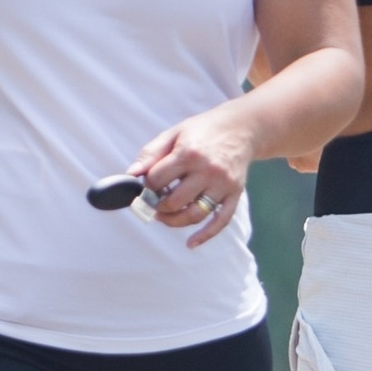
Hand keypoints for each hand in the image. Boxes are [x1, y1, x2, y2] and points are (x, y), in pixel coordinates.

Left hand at [128, 105, 256, 250]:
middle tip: (154, 202)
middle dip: (158, 206)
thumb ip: (150, 154)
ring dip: (174, 221)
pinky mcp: (235, 193)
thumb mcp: (173, 134)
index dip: (147, 185)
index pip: (157, 179)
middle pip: (174, 202)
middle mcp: (207, 170)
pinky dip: (205, 236)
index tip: (148, 184)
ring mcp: (223, 184)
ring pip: (195, 215)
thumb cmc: (202, 130)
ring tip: (164, 217)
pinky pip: (221, 221)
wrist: (241, 127)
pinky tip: (191, 243)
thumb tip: (130, 174)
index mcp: (188, 153)